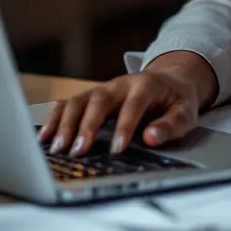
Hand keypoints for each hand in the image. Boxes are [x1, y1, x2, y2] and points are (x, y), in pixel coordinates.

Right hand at [37, 52, 216, 156]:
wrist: (170, 80)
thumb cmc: (177, 100)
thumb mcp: (186, 112)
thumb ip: (171, 125)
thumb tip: (152, 137)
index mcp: (146, 85)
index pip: (133, 105)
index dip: (125, 126)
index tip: (117, 149)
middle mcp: (120, 84)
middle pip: (99, 100)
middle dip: (87, 125)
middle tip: (78, 150)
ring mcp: (103, 88)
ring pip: (79, 100)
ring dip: (66, 124)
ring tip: (58, 148)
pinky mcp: (91, 96)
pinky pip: (68, 103)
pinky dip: (55, 118)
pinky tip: (45, 136)